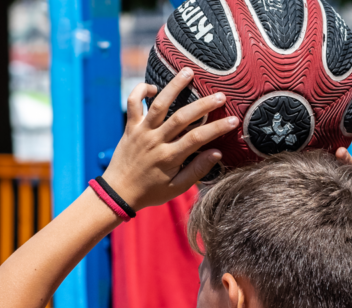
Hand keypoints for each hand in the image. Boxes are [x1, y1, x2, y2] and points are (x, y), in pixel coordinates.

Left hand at [102, 68, 238, 210]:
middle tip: (221, 95)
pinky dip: (140, 91)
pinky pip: (133, 103)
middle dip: (203, 104)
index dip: (216, 128)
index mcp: (169, 157)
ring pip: (158, 104)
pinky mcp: (130, 127)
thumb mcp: (176, 188)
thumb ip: (197, 170)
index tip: (233, 120)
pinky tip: (154, 87)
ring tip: (188, 71)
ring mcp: (141, 132)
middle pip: (181, 117)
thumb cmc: (151, 192)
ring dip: (174, 86)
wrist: (118, 193)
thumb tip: (217, 153)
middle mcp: (155, 141)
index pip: (197, 138)